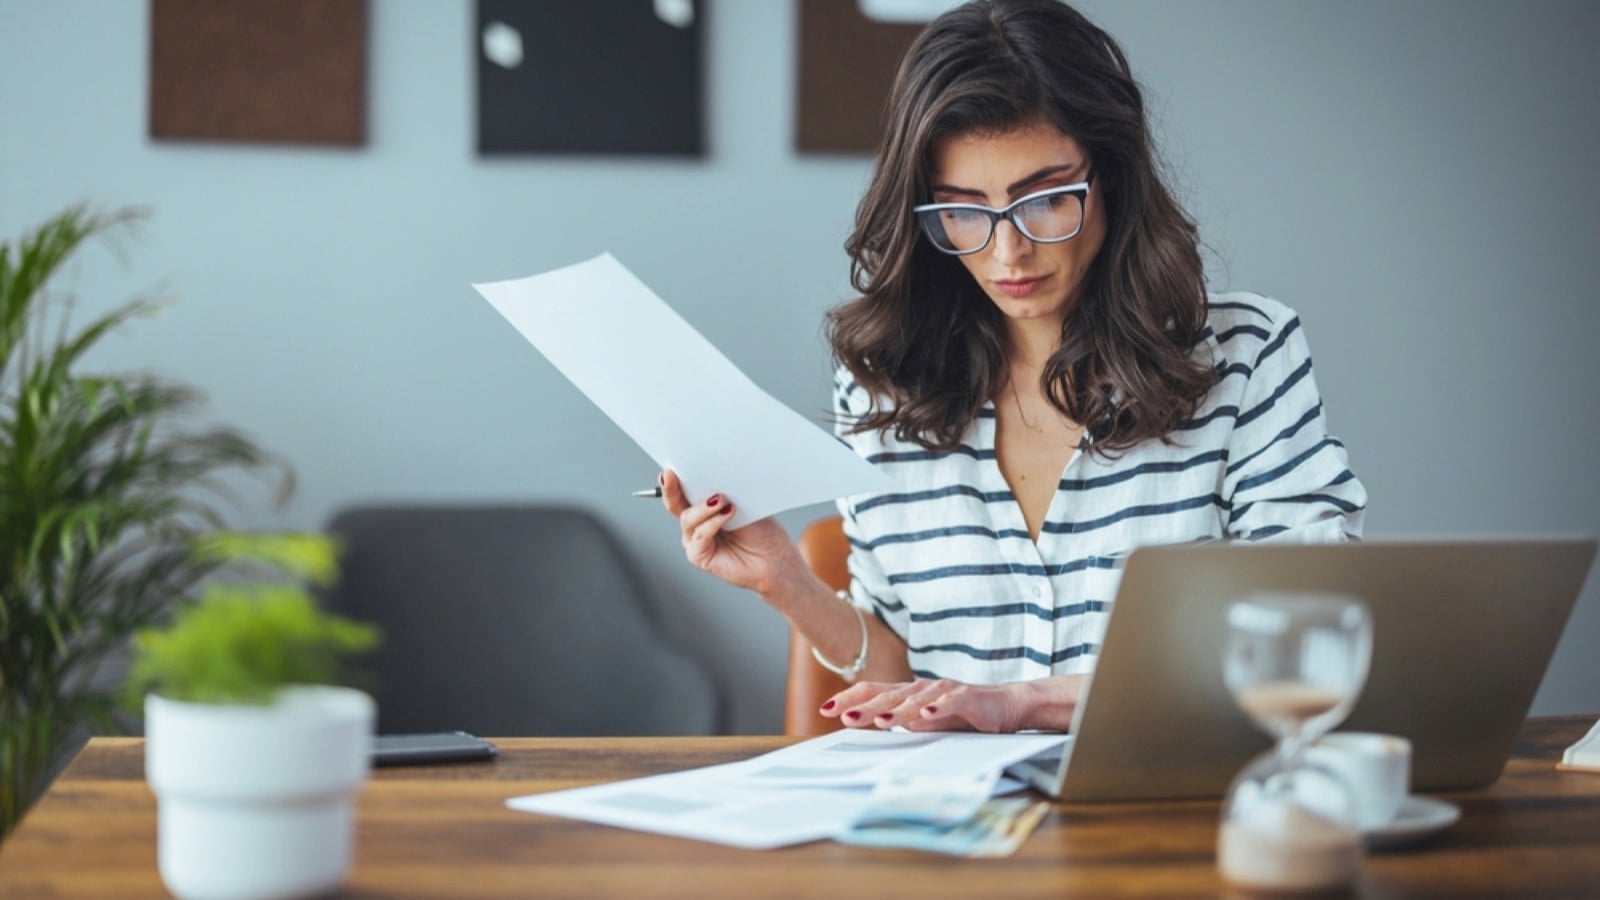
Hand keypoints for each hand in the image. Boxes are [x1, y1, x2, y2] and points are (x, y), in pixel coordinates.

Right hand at [659, 469, 797, 594]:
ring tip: (722, 500)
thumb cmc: (761, 531)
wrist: (774, 558)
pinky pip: (699, 536)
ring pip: (688, 519)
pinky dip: (712, 523)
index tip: (671, 467)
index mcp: (702, 506)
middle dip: (672, 488)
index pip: (681, 490)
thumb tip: (711, 475)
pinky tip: (727, 514)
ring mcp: (695, 539)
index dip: (674, 479)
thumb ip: (722, 492)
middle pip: (675, 504)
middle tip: (671, 475)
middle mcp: (695, 523)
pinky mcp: (699, 556)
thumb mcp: (742, 502)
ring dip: (704, 507)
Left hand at [818, 675, 1087, 732]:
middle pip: (889, 694)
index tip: (826, 709)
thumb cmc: (961, 715)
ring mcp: (944, 690)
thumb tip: (873, 724)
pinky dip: (938, 707)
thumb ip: (902, 722)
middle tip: (843, 717)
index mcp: (909, 695)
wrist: (1004, 705)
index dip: (850, 698)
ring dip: (898, 709)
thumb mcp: (925, 723)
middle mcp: (922, 688)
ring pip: (916, 697)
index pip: (873, 692)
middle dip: (865, 706)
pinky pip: (951, 700)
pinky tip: (927, 716)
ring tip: (881, 721)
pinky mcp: (968, 696)